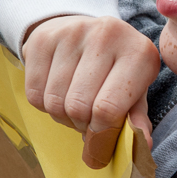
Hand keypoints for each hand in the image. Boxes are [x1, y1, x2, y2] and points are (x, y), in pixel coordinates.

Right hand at [22, 16, 160, 168]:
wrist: (86, 31)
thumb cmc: (116, 69)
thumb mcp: (135, 90)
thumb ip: (137, 119)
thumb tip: (142, 145)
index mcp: (138, 52)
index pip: (108, 108)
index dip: (100, 136)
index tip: (99, 147)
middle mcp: (107, 35)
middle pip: (78, 107)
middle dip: (80, 126)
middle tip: (87, 121)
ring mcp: (73, 32)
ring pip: (54, 102)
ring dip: (62, 116)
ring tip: (74, 106)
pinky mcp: (43, 37)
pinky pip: (34, 93)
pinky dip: (43, 104)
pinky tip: (57, 92)